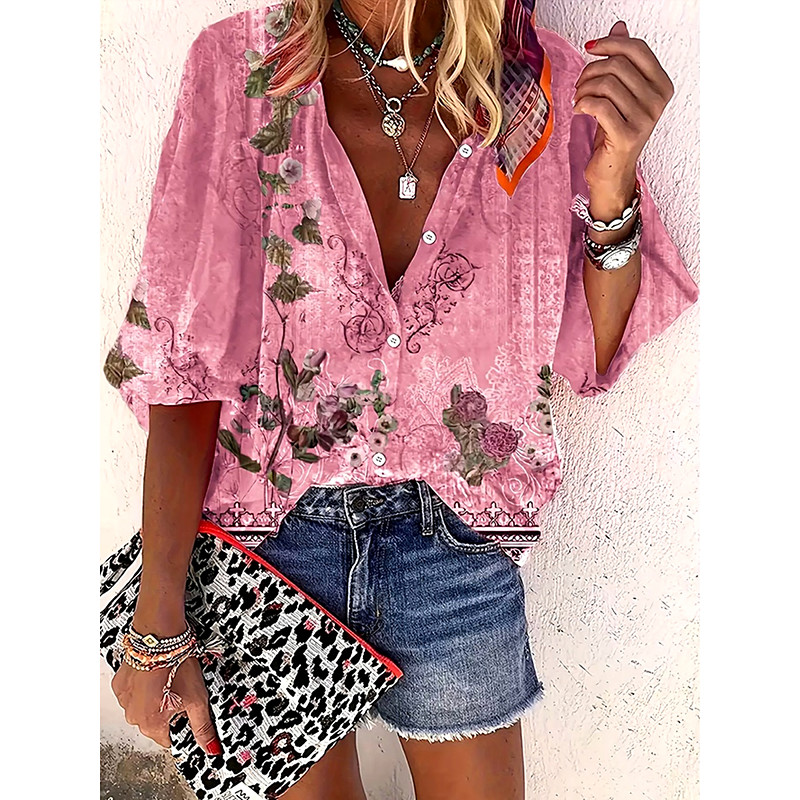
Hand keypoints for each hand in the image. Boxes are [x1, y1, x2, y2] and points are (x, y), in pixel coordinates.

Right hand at [110, 656, 221, 754]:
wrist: (160, 636)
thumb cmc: (177, 664)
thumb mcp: (197, 698)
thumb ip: (202, 727)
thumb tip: (210, 748)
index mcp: (151, 724)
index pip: (170, 739)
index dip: (182, 724)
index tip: (187, 708)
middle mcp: (133, 716)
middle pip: (156, 723)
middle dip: (169, 710)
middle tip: (180, 689)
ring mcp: (124, 699)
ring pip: (144, 707)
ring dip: (156, 698)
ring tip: (167, 679)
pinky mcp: (120, 684)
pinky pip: (135, 693)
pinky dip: (145, 687)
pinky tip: (156, 674)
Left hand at [572, 20, 674, 190]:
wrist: (612, 171)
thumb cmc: (615, 132)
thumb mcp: (621, 93)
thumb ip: (623, 60)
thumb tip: (619, 28)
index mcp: (662, 85)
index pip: (637, 49)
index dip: (610, 43)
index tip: (590, 48)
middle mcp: (657, 102)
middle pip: (618, 65)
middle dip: (591, 71)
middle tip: (580, 85)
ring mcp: (644, 119)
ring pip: (606, 84)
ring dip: (584, 89)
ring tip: (579, 99)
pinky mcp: (627, 135)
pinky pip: (599, 105)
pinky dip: (583, 104)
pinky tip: (578, 110)